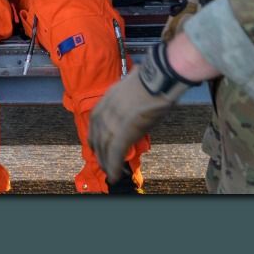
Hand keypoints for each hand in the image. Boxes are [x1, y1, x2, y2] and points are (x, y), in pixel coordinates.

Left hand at [91, 35, 195, 182]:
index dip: (96, 137)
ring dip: (107, 163)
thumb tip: (134, 109)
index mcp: (107, 100)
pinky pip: (115, 153)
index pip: (95, 123)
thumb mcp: (131, 89)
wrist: (158, 78)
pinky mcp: (124, 132)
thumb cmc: (152, 80)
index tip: (96, 146)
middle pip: (98, 138)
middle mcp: (105, 112)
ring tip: (111, 173)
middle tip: (104, 164)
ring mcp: (113, 122)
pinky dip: (113, 166)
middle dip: (100, 153)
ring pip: (105, 148)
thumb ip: (127, 102)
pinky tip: (115, 175)